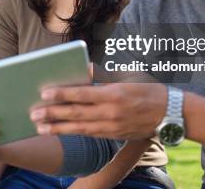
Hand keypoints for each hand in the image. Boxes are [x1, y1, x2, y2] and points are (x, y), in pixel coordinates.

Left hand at [29, 83, 167, 139]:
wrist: (170, 114)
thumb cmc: (148, 89)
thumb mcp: (128, 75)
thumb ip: (104, 73)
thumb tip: (85, 69)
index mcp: (114, 93)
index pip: (81, 94)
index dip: (61, 94)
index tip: (44, 93)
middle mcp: (111, 112)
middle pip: (76, 113)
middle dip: (53, 113)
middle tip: (34, 114)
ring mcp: (112, 126)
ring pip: (80, 128)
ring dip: (58, 128)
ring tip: (40, 128)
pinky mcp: (113, 135)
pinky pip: (90, 134)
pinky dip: (73, 132)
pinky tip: (60, 130)